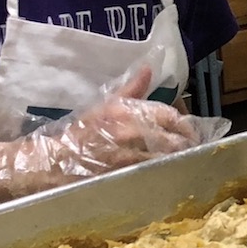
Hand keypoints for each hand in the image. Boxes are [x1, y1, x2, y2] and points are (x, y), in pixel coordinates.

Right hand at [0, 67, 206, 201]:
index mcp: (132, 112)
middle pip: (178, 142)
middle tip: (192, 150)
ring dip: (180, 162)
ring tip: (184, 165)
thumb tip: (149, 68)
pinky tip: (169, 178)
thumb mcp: (106, 105)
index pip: (173, 117)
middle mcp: (136, 134)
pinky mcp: (129, 178)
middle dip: (188, 146)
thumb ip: (132, 89)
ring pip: (170, 161)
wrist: (55, 161)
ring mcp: (134, 159)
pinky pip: (156, 177)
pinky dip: (166, 177)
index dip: (186, 126)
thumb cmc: (80, 132)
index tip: (189, 132)